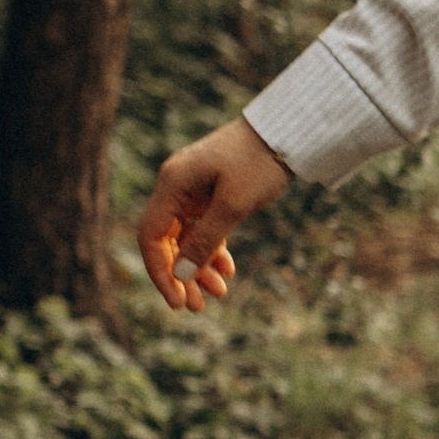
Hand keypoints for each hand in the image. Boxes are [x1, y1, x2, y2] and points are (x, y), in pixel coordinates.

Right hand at [137, 115, 290, 313]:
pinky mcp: (213, 192)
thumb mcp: (234, 205)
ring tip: (218, 294)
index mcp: (172, 184)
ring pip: (188, 237)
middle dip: (181, 275)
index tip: (177, 301)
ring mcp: (194, 189)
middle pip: (168, 240)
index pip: (151, 237)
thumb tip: (180, 277)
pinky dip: (214, 249)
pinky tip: (227, 270)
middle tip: (198, 307)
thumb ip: (205, 241)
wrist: (288, 131)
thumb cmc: (259, 162)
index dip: (160, 273)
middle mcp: (177, 186)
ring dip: (199, 266)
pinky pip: (206, 227)